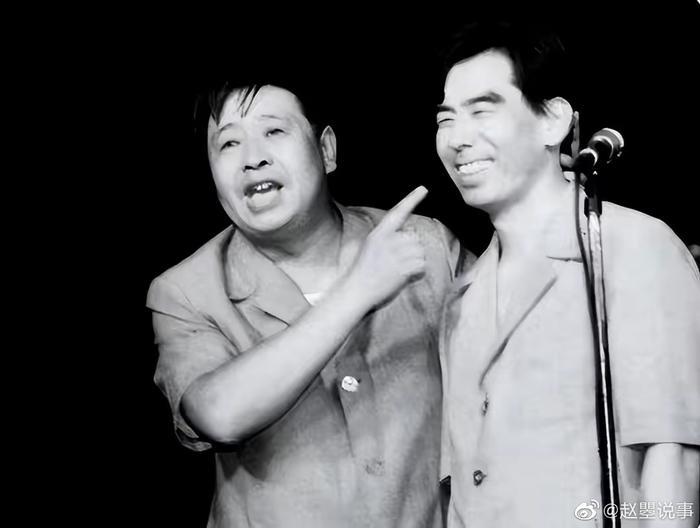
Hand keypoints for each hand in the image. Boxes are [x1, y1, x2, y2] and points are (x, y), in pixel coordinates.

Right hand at [343, 186, 427, 307]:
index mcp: (379, 233)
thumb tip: (409, 235)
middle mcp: (388, 241)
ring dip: (415, 261)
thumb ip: (388, 238)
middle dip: (411, 249)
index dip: (411, 199)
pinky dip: (417, 272)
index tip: (423, 189)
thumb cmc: (363, 270)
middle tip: (396, 262)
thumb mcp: (370, 246)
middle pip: (414, 238)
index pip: (397, 212)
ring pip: (420, 251)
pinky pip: (421, 265)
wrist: (357, 290)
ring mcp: (396, 254)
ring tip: (398, 270)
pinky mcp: (403, 268)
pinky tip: (403, 276)